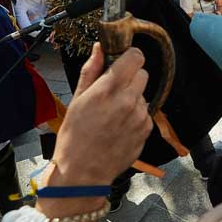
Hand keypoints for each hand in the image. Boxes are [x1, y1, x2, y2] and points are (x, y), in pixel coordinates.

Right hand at [50, 44, 152, 186]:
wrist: (83, 173)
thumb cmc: (75, 136)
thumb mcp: (77, 100)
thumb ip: (91, 70)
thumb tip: (99, 48)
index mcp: (108, 89)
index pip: (135, 57)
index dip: (129, 57)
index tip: (121, 62)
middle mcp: (128, 100)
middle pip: (143, 73)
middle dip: (130, 77)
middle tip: (114, 91)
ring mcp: (140, 116)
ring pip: (143, 94)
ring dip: (133, 97)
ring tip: (113, 114)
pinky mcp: (146, 129)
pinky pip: (145, 112)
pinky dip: (136, 115)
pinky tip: (120, 126)